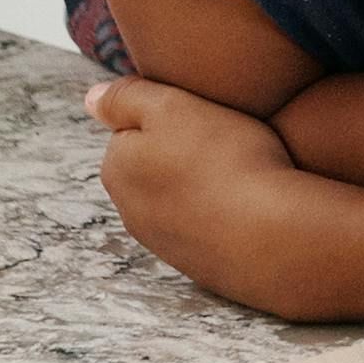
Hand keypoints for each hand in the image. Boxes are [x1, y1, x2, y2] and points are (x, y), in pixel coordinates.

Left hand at [89, 74, 362, 310]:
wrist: (272, 234)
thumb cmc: (225, 160)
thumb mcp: (172, 106)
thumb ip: (126, 97)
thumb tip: (92, 99)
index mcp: (117, 168)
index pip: (134, 128)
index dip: (172, 115)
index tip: (203, 115)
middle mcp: (130, 210)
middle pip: (155, 165)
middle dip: (184, 152)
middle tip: (226, 140)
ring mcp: (164, 243)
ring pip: (181, 197)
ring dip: (204, 185)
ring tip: (243, 171)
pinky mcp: (197, 265)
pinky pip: (206, 227)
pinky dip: (222, 215)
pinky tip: (249, 205)